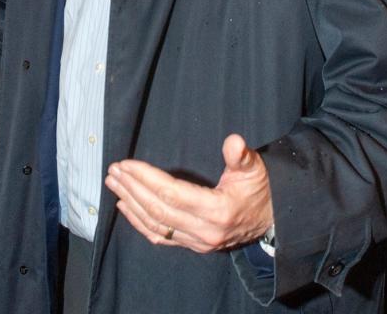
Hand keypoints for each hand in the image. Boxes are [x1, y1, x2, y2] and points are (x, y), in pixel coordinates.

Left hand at [105, 133, 273, 252]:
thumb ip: (241, 156)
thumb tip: (234, 141)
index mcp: (217, 211)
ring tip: (115, 184)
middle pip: (158, 210)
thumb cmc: (261, 189)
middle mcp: (204, 231)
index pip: (172, 194)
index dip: (147, 179)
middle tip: (114, 171)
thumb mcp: (254, 169)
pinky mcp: (193, 246)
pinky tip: (126, 208)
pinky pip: (160, 237)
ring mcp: (197, 242)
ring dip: (131, 204)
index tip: (128, 164)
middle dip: (133, 189)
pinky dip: (139, 223)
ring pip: (155, 225)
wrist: (272, 218)